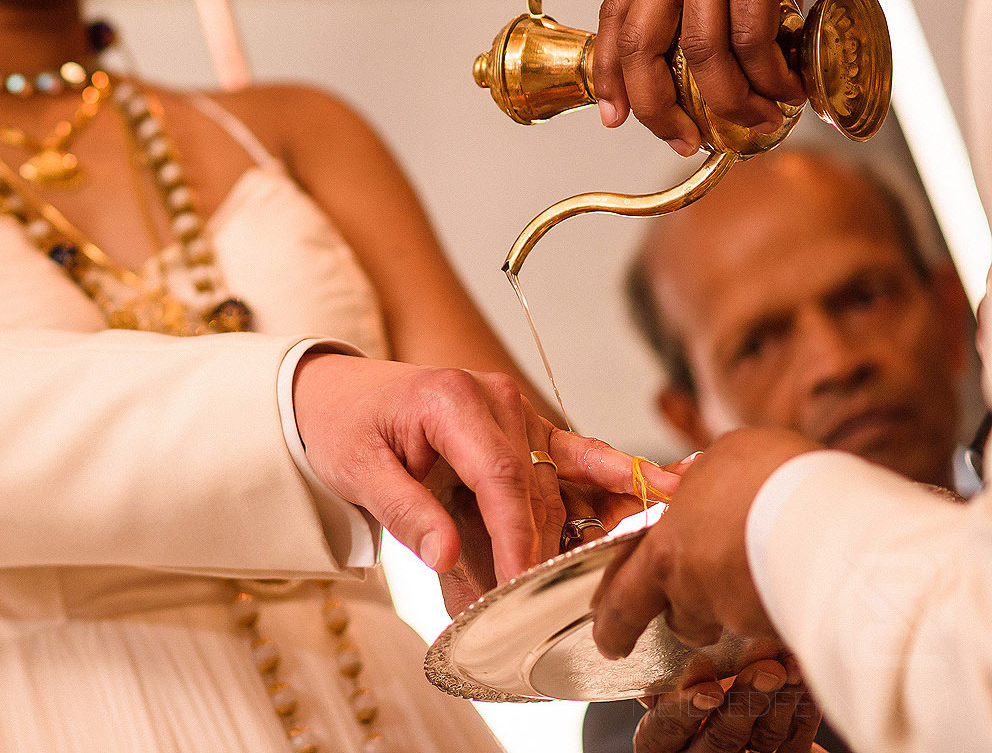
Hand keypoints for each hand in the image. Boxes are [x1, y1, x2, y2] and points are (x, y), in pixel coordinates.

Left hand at [291, 353, 670, 584]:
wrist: (337, 393)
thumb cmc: (344, 427)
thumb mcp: (357, 470)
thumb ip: (404, 513)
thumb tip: (448, 558)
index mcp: (452, 400)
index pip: (502, 478)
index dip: (517, 538)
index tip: (520, 587)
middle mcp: (495, 398)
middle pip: (535, 488)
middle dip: (534, 551)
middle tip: (526, 608)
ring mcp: (517, 409)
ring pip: (556, 484)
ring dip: (567, 533)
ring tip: (584, 582)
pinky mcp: (527, 426)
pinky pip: (575, 455)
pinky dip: (614, 475)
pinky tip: (664, 488)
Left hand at [591, 0, 890, 153]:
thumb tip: (714, 52)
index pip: (615, 17)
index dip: (609, 71)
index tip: (612, 115)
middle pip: (641, 45)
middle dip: (655, 105)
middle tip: (682, 139)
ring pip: (704, 53)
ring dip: (731, 101)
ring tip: (759, 120)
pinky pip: (754, 39)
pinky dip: (770, 77)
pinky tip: (788, 89)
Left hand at [593, 429, 819, 658]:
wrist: (835, 514)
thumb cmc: (773, 477)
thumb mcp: (722, 459)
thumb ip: (696, 483)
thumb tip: (692, 482)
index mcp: (668, 553)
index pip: (624, 601)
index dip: (613, 625)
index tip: (608, 641)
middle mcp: (697, 593)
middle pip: (680, 620)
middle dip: (685, 614)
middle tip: (703, 594)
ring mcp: (742, 617)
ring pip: (729, 623)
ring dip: (735, 607)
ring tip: (764, 567)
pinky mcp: (784, 630)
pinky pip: (775, 622)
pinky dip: (782, 605)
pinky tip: (803, 576)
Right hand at [633, 656, 822, 752]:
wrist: (737, 716)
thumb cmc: (690, 681)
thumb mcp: (662, 680)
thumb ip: (662, 672)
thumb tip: (664, 631)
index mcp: (660, 738)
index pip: (665, 728)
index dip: (684, 706)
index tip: (706, 679)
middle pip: (721, 736)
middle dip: (745, 700)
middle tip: (765, 670)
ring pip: (762, 739)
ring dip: (779, 700)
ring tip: (788, 665)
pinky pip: (794, 741)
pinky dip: (801, 708)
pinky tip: (801, 678)